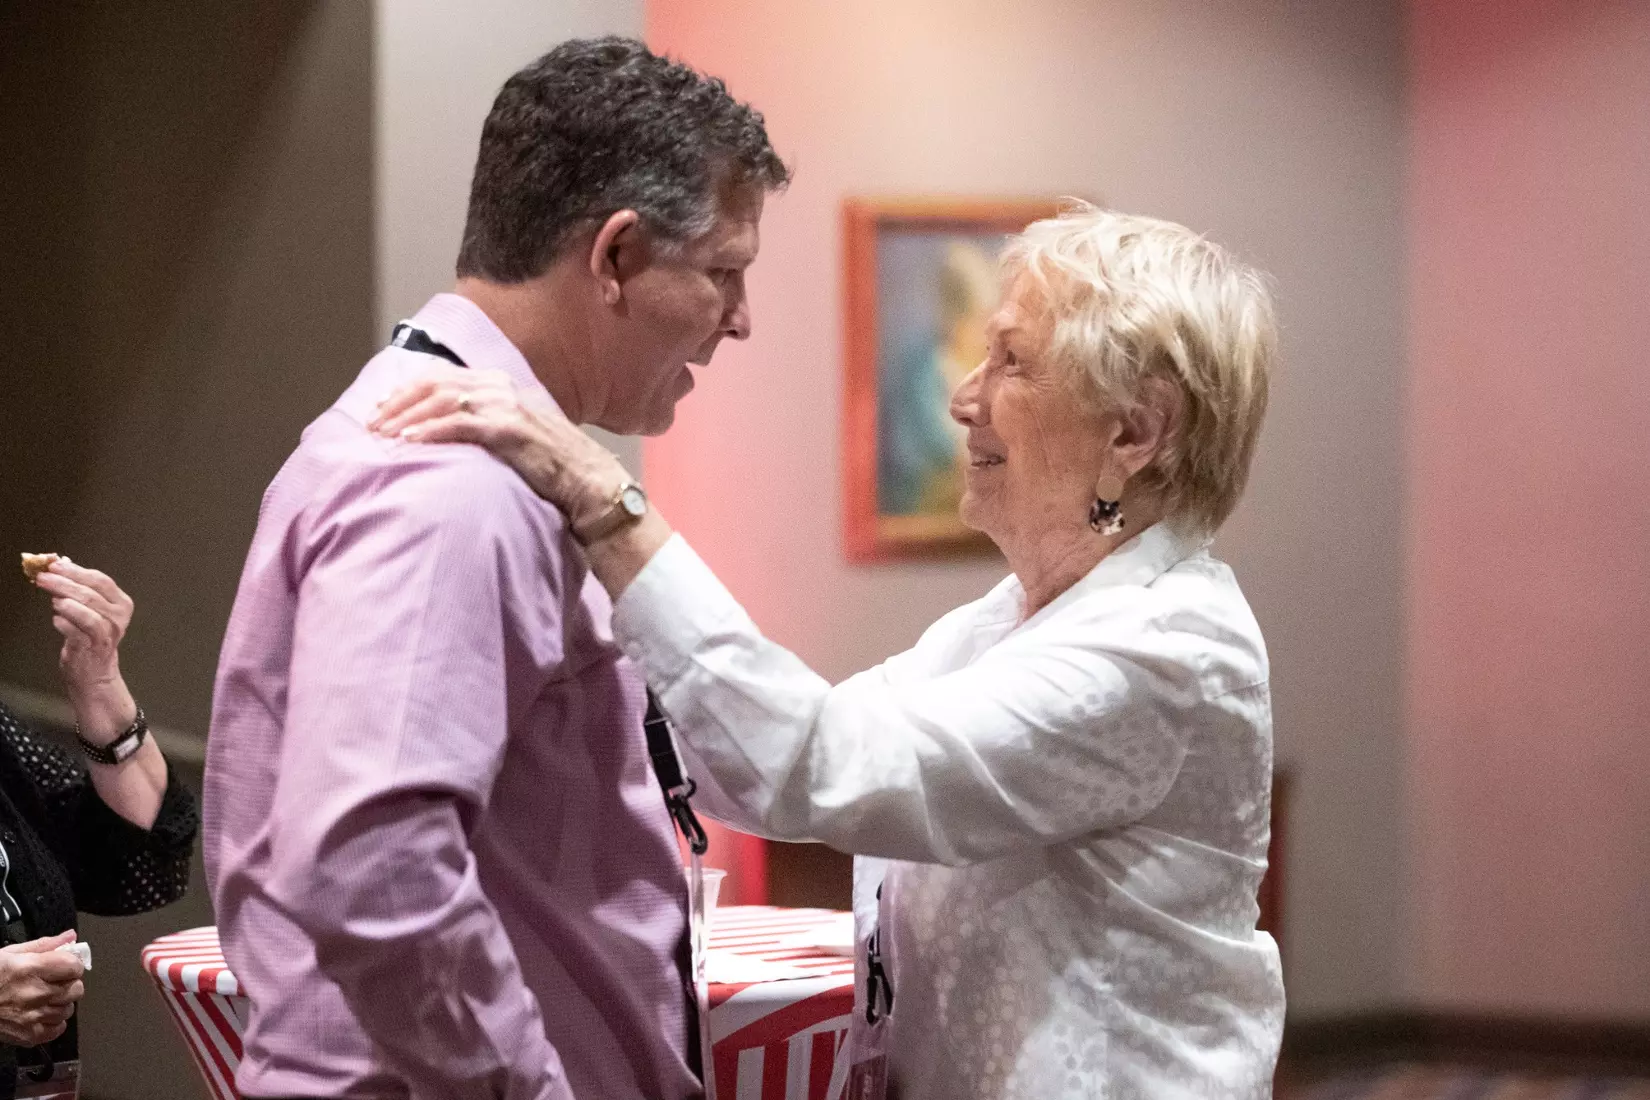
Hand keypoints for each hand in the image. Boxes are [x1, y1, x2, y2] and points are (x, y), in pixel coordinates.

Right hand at [0, 932, 85, 1046]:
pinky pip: (57, 1030)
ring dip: (61, 1003)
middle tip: (54, 981)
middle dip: (68, 983)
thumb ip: (43, 945)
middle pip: (76, 989)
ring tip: (44, 998)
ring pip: (68, 1010)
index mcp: (30, 969)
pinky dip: (53, 1023)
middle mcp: (35, 994)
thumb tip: (70, 937)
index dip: (71, 964)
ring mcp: (32, 1017)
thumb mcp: (8, 954)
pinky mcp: (26, 1036)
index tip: (63, 965)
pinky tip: (40, 1014)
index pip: (74, 967)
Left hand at [30, 560, 134, 707]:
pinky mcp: (91, 649)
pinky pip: (75, 632)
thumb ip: (79, 586)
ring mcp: (106, 634)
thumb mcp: (91, 609)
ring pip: (87, 613)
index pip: (100, 580)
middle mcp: (118, 618)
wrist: (95, 671)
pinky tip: (56, 620)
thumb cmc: (90, 636)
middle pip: (91, 594)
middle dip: (63, 583)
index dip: (76, 571)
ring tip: (52, 600)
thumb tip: (60, 561)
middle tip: (43, 577)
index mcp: (121, 603)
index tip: (54, 565)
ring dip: (65, 603)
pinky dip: (63, 623)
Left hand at [369, 366, 629, 528]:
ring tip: (383, 435)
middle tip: (372, 423)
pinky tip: (409, 442)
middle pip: (435, 383)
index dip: (407, 391)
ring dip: (406, 418)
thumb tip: (450, 429)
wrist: (588, 479)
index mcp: (500, 383)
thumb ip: (486, 421)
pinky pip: (458, 424)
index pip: (442, 376)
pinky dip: (429, 431)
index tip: (383, 408)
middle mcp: (501, 387)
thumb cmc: (552, 463)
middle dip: (398, 403)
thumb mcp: (516, 431)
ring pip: (441, 400)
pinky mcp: (508, 429)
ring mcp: (505, 405)